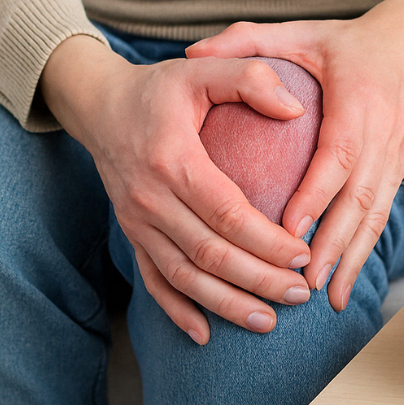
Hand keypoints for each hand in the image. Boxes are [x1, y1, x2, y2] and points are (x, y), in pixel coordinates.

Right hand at [39, 36, 313, 341]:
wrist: (100, 106)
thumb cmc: (161, 89)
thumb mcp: (202, 69)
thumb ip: (249, 79)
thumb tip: (296, 109)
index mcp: (173, 160)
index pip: (226, 213)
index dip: (266, 240)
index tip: (303, 255)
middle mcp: (150, 199)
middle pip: (210, 253)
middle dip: (258, 280)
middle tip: (301, 295)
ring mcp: (137, 222)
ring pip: (183, 276)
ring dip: (225, 304)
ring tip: (268, 322)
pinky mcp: (132, 235)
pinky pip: (153, 281)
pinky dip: (177, 311)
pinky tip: (205, 335)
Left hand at [186, 0, 403, 310]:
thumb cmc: (343, 42)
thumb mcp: (297, 33)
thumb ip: (247, 41)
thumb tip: (190, 52)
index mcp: (358, 96)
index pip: (337, 153)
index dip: (316, 195)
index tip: (289, 230)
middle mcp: (384, 131)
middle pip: (361, 196)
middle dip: (334, 243)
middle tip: (303, 281)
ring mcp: (397, 154)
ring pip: (376, 214)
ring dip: (352, 258)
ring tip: (325, 297)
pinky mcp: (401, 169)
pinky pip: (383, 216)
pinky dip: (364, 253)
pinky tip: (342, 285)